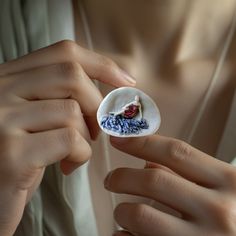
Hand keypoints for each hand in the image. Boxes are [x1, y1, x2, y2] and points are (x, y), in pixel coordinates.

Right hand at [0, 40, 134, 235]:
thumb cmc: (21, 155)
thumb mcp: (35, 117)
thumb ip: (59, 96)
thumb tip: (111, 90)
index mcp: (8, 78)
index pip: (63, 53)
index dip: (101, 64)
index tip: (126, 81)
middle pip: (72, 76)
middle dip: (97, 105)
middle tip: (96, 130)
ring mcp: (2, 120)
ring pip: (72, 111)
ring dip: (86, 136)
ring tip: (76, 152)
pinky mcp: (11, 154)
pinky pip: (69, 140)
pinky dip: (80, 155)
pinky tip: (68, 167)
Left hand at [105, 135, 235, 235]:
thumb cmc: (235, 216)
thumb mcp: (224, 190)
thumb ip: (189, 174)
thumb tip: (148, 162)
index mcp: (228, 182)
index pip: (176, 152)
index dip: (141, 142)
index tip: (118, 138)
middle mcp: (219, 210)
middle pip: (153, 180)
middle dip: (122, 177)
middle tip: (111, 179)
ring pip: (141, 215)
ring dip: (122, 211)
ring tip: (122, 211)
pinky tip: (126, 234)